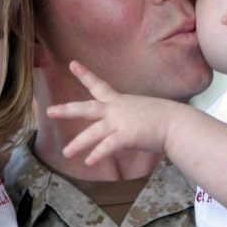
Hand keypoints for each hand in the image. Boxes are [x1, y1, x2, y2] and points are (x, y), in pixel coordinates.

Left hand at [46, 60, 175, 163]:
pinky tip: (89, 162)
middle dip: (67, 110)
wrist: (177, 123)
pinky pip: (108, 146)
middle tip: (49, 112)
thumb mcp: (142, 111)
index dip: (85, 75)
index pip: (99, 85)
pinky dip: (98, 154)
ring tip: (66, 153)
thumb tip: (128, 125)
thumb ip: (129, 117)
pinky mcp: (127, 136)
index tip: (72, 64)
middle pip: (87, 109)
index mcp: (120, 101)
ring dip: (79, 143)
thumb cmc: (164, 118)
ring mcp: (120, 122)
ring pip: (93, 132)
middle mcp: (116, 109)